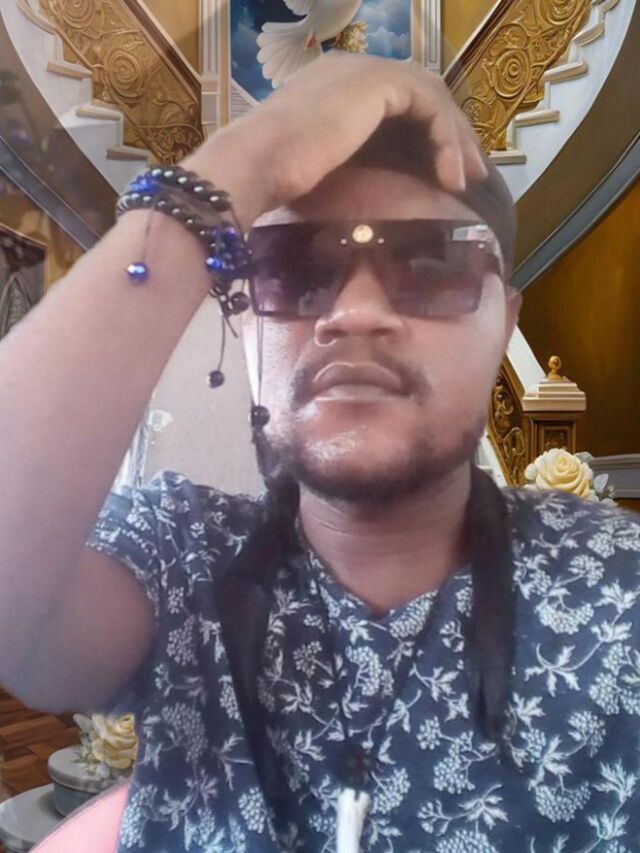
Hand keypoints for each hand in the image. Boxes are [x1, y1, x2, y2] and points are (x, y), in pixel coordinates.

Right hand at [185, 51, 486, 224]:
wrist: (257, 164)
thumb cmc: (275, 179)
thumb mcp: (323, 170)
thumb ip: (351, 166)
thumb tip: (375, 194)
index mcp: (334, 87)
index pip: (395, 102)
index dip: (424, 135)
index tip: (443, 174)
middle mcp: (350, 68)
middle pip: (419, 95)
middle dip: (448, 135)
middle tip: (468, 173)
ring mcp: (363, 71)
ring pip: (430, 97)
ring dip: (453, 139)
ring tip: (467, 179)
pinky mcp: (377, 83)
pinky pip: (429, 106)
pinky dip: (445, 141)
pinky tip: (451, 177)